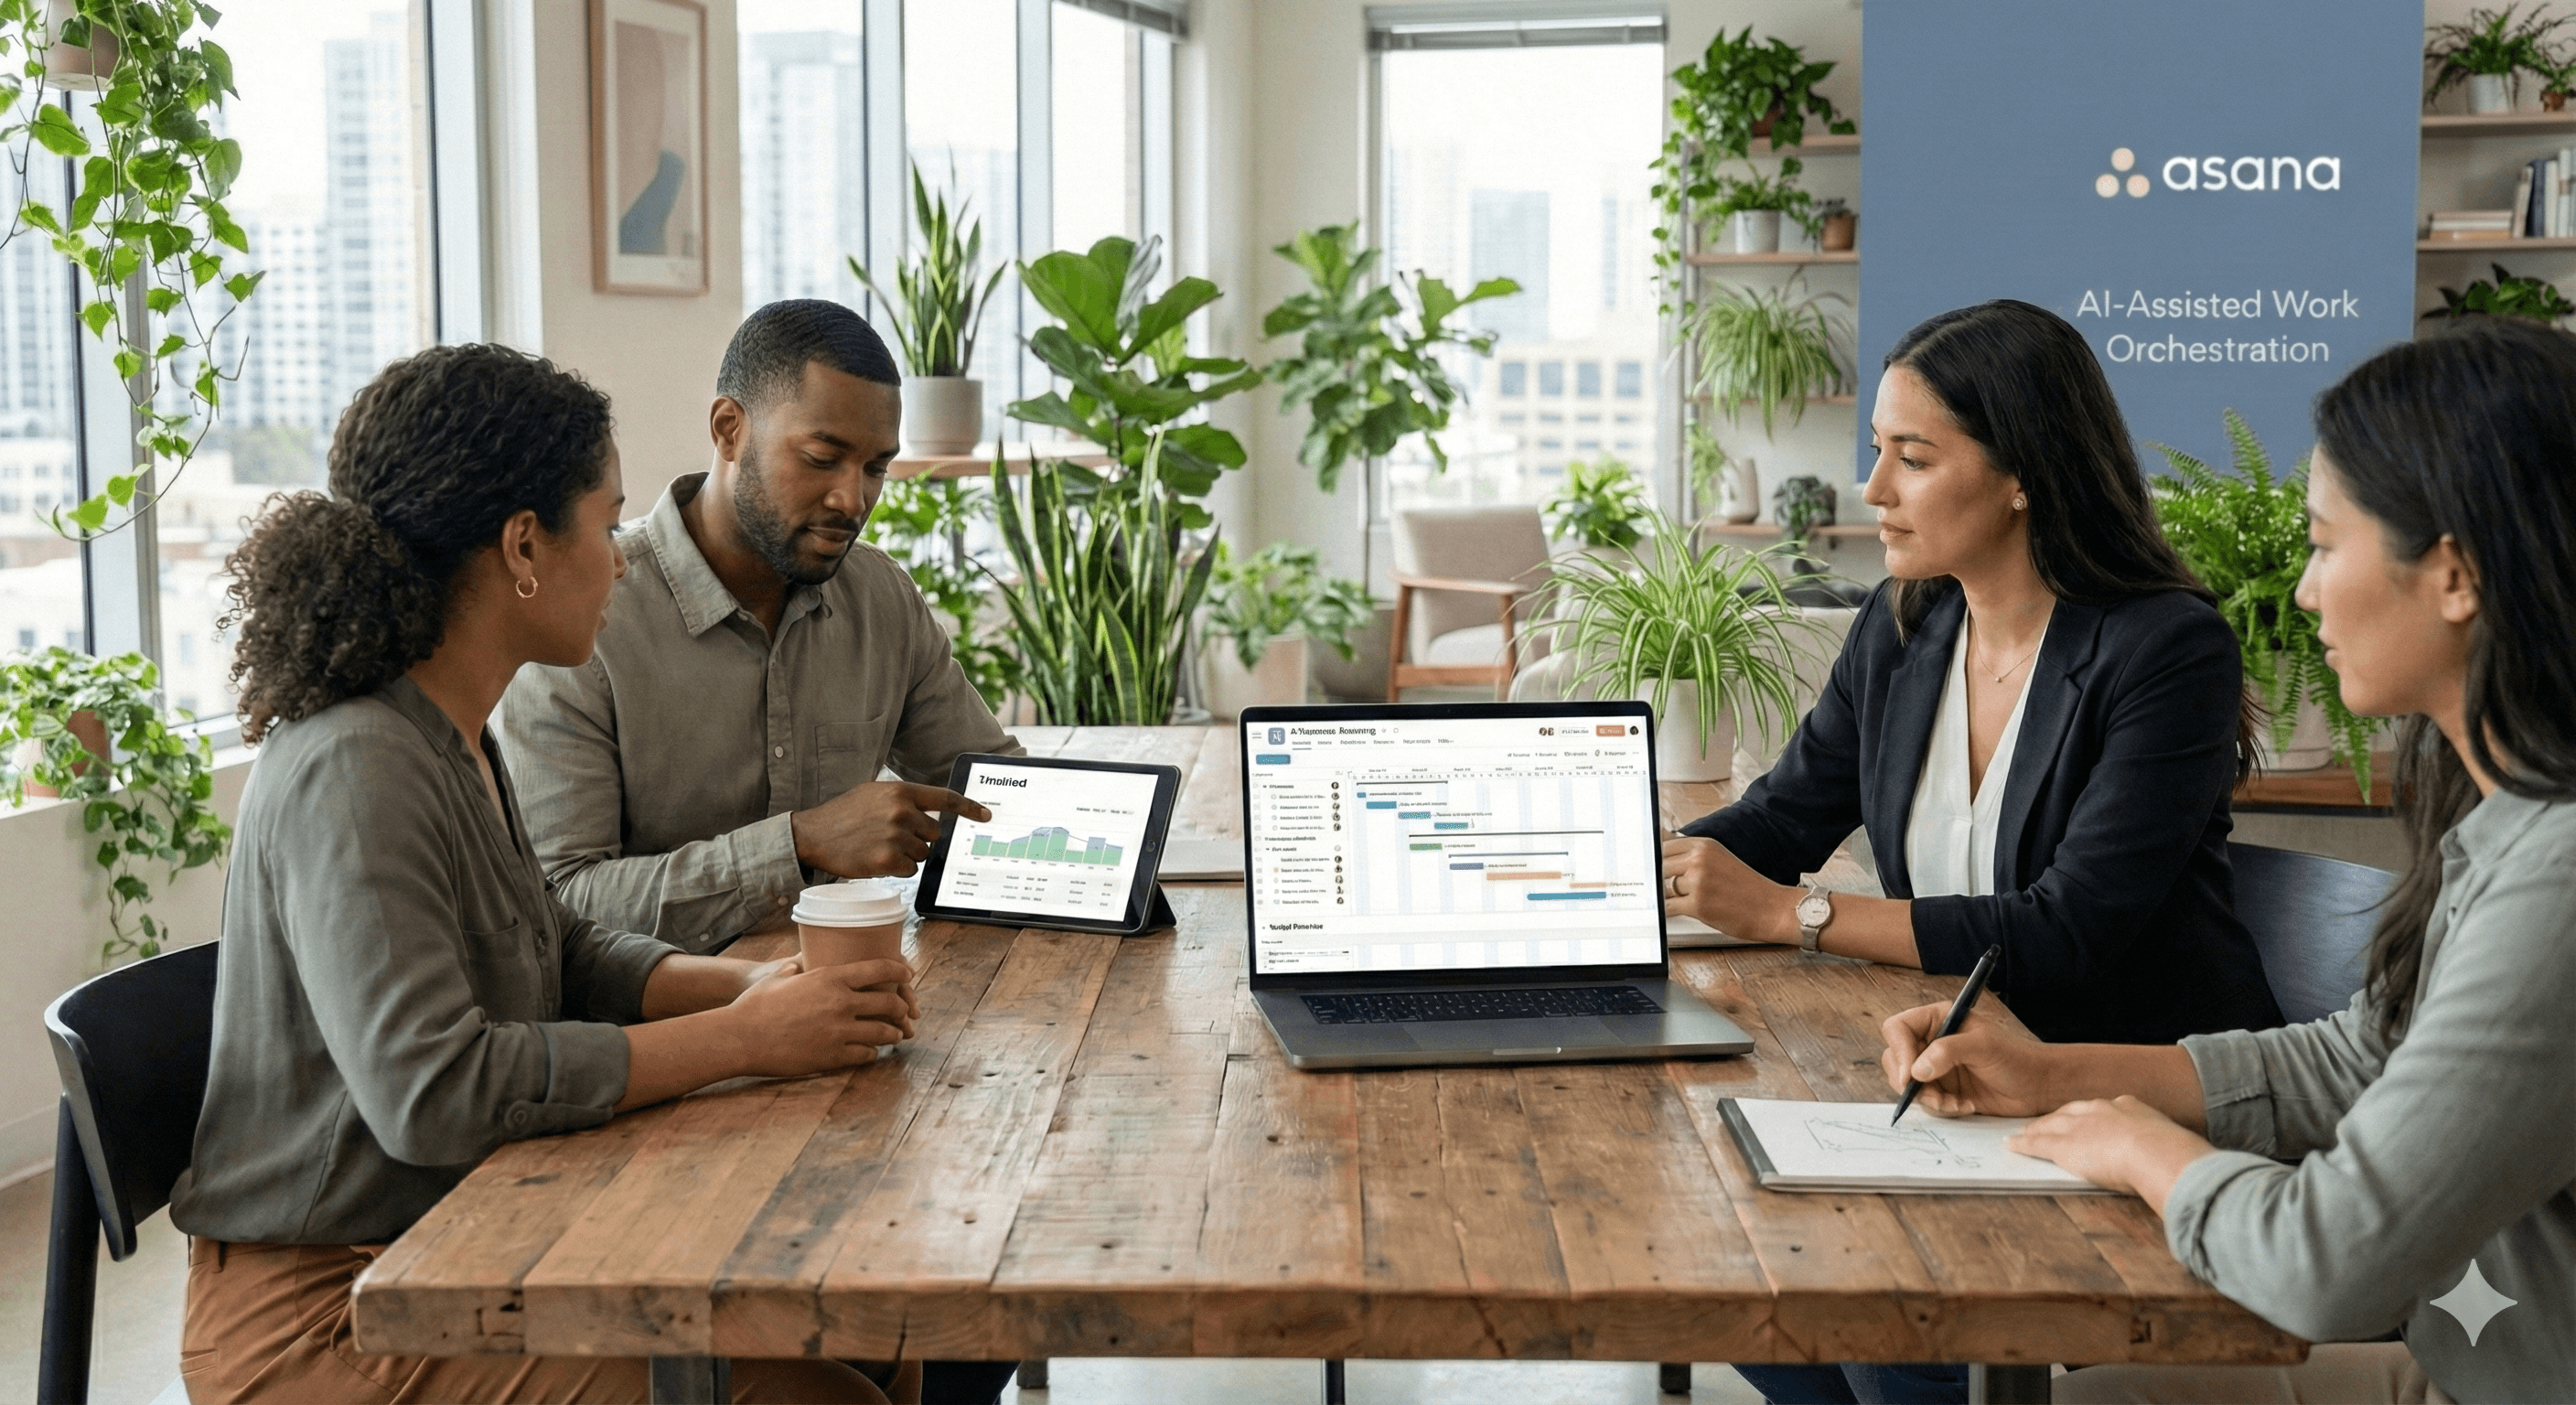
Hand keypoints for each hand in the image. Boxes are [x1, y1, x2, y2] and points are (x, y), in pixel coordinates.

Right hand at [722, 958, 920, 1077]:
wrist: (741, 1038)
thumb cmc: (754, 1006)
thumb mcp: (776, 980)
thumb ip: (791, 972)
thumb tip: (793, 968)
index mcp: (830, 978)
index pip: (880, 969)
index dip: (899, 971)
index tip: (908, 974)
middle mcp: (840, 1003)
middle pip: (889, 1003)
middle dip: (901, 1007)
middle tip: (903, 1011)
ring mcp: (839, 1031)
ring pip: (883, 1032)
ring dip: (892, 1033)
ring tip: (894, 1035)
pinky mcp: (832, 1056)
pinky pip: (865, 1055)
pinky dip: (872, 1053)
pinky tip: (870, 1052)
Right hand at [792, 782, 990, 877]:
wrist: (812, 834)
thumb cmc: (844, 815)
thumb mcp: (873, 794)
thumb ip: (903, 799)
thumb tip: (933, 814)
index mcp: (900, 792)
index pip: (944, 799)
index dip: (969, 808)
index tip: (986, 815)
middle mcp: (901, 812)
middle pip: (934, 834)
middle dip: (919, 839)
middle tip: (893, 837)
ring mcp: (894, 836)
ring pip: (922, 855)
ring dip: (907, 855)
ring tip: (880, 846)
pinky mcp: (887, 860)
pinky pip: (909, 870)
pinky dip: (897, 869)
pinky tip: (877, 859)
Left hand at [1660, 835, 1797, 943]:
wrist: (1772, 908)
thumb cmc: (1746, 887)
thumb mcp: (1720, 859)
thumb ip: (1692, 855)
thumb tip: (1661, 850)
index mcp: (1705, 845)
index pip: (1664, 845)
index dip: (1656, 858)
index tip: (1651, 865)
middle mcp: (1700, 860)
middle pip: (1660, 866)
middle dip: (1659, 879)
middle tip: (1661, 887)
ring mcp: (1698, 882)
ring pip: (1664, 888)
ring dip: (1668, 897)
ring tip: (1681, 900)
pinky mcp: (1698, 905)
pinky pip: (1668, 907)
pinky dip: (1667, 912)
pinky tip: (1674, 912)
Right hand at [1880, 1000, 2057, 1116]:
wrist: (2039, 1087)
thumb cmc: (2017, 1058)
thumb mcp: (1983, 1047)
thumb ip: (1948, 1051)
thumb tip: (1916, 1070)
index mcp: (1938, 1019)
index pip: (1898, 1029)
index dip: (1899, 1051)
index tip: (1910, 1077)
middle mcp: (1932, 1041)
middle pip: (1895, 1059)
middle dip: (1910, 1083)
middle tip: (1933, 1097)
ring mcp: (1936, 1067)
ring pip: (1907, 1084)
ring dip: (1927, 1099)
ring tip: (1955, 1104)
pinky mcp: (1943, 1089)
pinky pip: (1925, 1101)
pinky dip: (1941, 1108)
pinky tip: (1965, 1106)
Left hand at [2007, 1096, 2213, 1208]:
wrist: (2158, 1153)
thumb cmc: (2174, 1155)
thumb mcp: (2171, 1145)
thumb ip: (2166, 1151)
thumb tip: (2182, 1164)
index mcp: (2128, 1107)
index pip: (2101, 1109)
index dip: (2087, 1116)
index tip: (2083, 1120)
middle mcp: (2101, 1110)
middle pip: (2070, 1112)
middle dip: (2056, 1118)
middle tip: (2043, 1123)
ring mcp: (2080, 1126)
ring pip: (2050, 1125)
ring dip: (2035, 1130)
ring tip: (2023, 1133)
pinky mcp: (2064, 1145)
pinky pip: (2038, 1143)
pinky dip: (2023, 1144)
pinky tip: (2012, 1145)